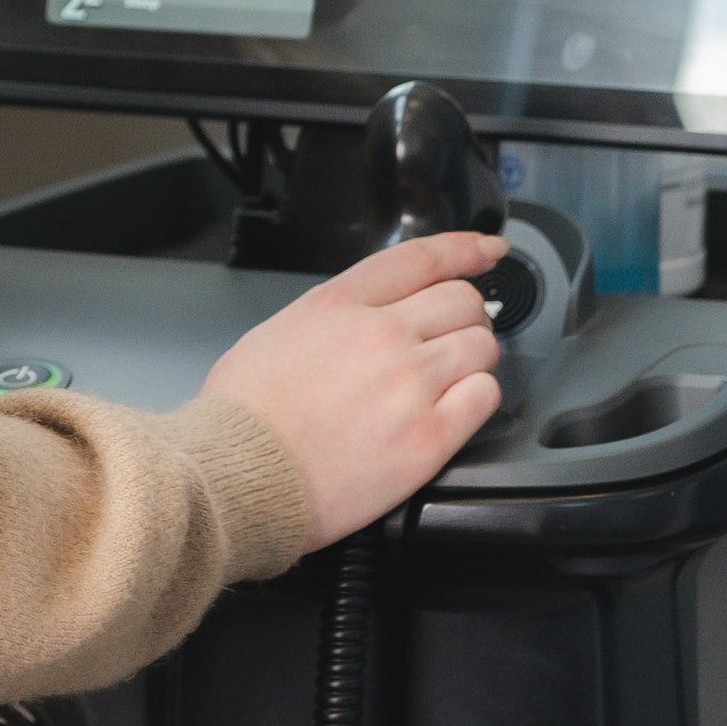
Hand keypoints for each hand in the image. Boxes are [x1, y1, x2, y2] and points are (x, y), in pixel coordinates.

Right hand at [201, 230, 505, 548]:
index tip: (486, 250)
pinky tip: (454, 409)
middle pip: (463, 300)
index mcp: (339, 304)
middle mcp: (382, 334)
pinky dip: (477, 398)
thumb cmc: (243, 417)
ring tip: (448, 379)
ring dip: (472, 359)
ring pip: (481, 346)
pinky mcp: (430, 436)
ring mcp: (410, 384)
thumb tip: (365, 320)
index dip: (464, 249)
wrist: (240, 476)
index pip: (421, 258)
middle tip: (452, 336)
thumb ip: (332, 317)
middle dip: (464, 316)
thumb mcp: (276, 333)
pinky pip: (484, 397)